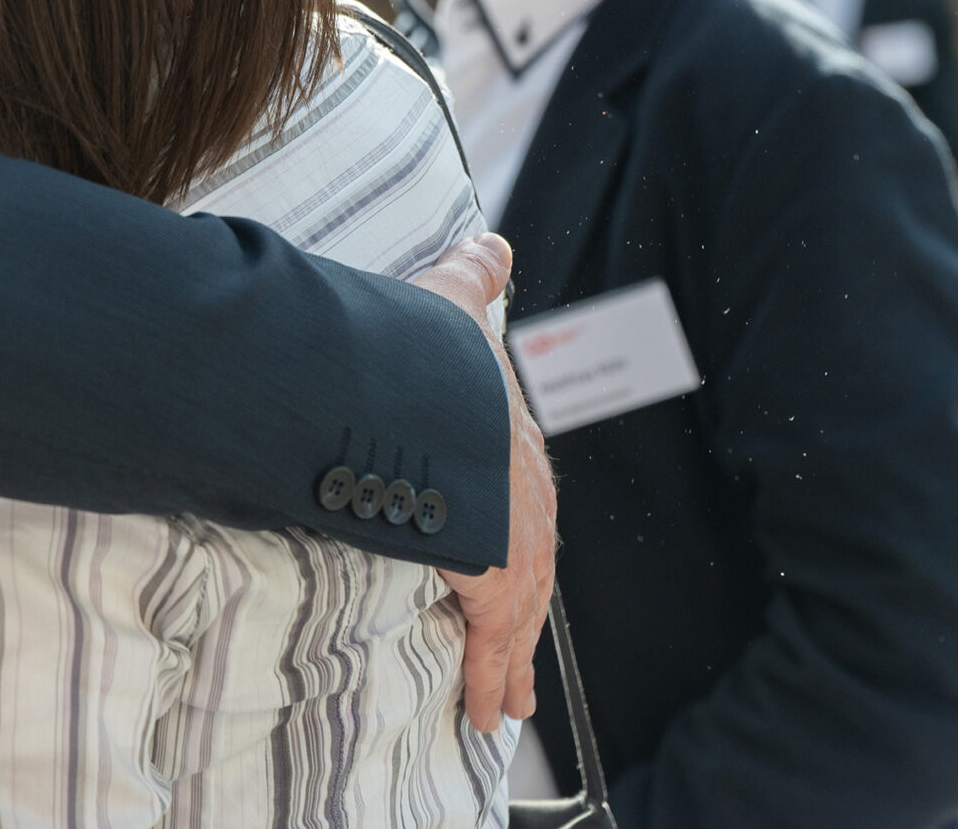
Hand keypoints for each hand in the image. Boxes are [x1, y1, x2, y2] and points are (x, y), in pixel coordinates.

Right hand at [415, 235, 556, 730]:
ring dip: (510, 665)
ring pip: (518, 616)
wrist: (424, 382)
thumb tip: (494, 244)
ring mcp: (512, 537)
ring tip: (504, 711)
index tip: (521, 576)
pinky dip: (490, 676)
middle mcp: (523, 493)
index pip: (527, 505)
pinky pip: (490, 639)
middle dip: (526, 623)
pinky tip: (487, 712)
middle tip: (522, 672)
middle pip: (533, 573)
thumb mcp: (454, 302)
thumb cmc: (432, 342)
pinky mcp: (490, 574)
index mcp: (512, 439)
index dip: (524, 544)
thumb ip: (474, 276)